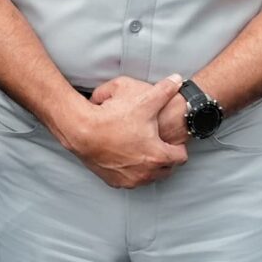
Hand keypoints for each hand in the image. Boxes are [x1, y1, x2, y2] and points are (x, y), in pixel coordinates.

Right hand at [62, 75, 189, 189]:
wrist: (81, 131)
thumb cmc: (112, 118)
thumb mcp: (142, 100)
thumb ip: (164, 90)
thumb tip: (177, 79)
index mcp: (157, 156)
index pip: (180, 157)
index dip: (177, 146)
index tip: (171, 139)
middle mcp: (146, 173)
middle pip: (166, 169)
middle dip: (164, 157)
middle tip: (157, 143)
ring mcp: (130, 180)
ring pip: (149, 176)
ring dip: (149, 166)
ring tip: (142, 149)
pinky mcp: (115, 182)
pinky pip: (131, 180)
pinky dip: (131, 171)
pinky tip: (127, 156)